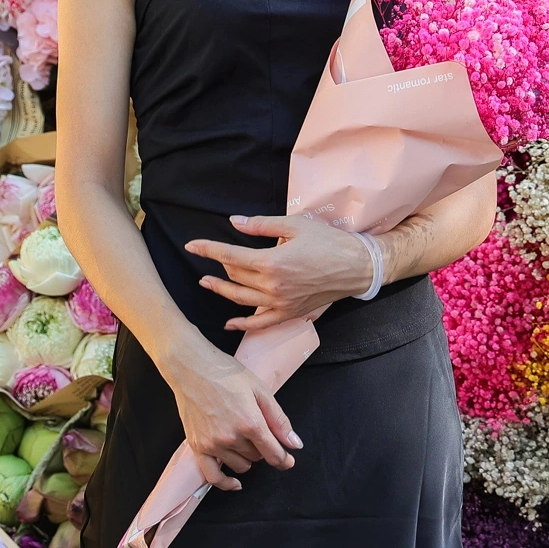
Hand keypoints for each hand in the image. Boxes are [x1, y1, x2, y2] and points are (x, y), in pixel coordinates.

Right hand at [156, 339, 300, 489]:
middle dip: (262, 447)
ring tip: (241, 437)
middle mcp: (232, 437)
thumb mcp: (260, 390)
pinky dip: (226, 483)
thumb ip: (279, 420)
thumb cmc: (226, 374)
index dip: (284, 459)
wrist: (192, 368)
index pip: (274, 454)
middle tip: (256, 428)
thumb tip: (294, 444)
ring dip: (246, 456)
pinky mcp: (198, 447)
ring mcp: (213, 444)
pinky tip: (235, 482)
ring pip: (241, 465)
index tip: (288, 460)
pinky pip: (213, 476)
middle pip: (258, 457)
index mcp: (250, 422)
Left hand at [185, 214, 375, 332]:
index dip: (208, 249)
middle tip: (206, 255)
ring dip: (221, 291)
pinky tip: (229, 323)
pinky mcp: (290, 313)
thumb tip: (235, 222)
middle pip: (235, 276)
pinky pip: (261, 323)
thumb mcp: (295, 225)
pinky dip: (243, 325)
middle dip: (217, 264)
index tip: (192, 245)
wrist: (356, 267)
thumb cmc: (328, 242)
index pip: (230, 255)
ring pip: (241, 299)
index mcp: (272, 261)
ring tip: (206, 283)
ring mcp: (280, 303)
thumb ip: (262, 225)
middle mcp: (273, 286)